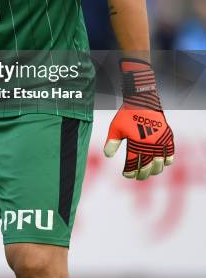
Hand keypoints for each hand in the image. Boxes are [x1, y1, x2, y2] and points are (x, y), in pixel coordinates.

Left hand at [104, 58, 174, 179]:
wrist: (142, 100)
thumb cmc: (127, 114)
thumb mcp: (115, 127)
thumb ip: (111, 142)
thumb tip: (107, 155)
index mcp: (135, 143)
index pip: (133, 164)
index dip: (130, 172)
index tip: (127, 175)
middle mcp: (149, 144)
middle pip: (146, 166)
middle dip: (142, 174)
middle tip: (138, 177)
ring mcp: (160, 141)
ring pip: (159, 163)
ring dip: (155, 170)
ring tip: (149, 172)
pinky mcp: (167, 136)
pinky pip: (170, 153)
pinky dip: (167, 160)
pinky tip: (163, 163)